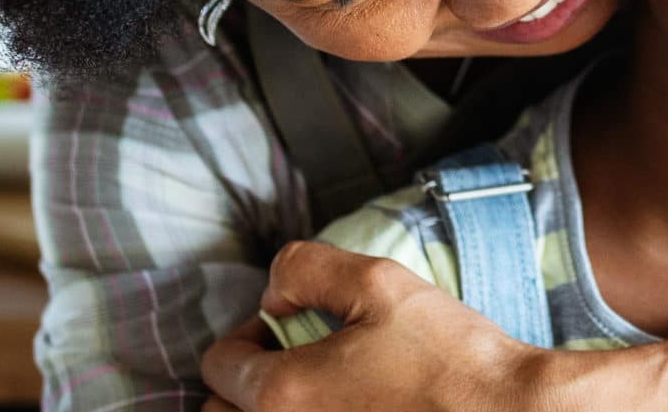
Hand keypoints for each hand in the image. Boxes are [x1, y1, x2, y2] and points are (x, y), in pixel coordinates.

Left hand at [200, 241, 544, 411]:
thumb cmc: (448, 356)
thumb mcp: (379, 282)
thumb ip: (306, 269)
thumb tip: (273, 294)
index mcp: (280, 392)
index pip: (219, 365)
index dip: (249, 334)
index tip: (290, 327)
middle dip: (246, 382)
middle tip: (297, 361)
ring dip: (269, 408)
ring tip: (320, 389)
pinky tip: (349, 407)